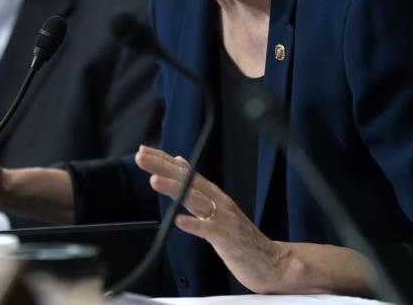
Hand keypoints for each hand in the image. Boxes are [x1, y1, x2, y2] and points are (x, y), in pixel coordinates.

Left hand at [135, 145, 290, 293]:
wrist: (270, 260)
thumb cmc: (239, 235)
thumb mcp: (215, 205)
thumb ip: (196, 185)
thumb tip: (178, 162)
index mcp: (213, 194)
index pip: (185, 171)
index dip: (164, 160)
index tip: (144, 151)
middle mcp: (218, 201)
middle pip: (188, 180)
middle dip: (163, 167)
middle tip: (142, 158)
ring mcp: (223, 219)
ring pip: (196, 200)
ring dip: (175, 189)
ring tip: (155, 181)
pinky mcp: (228, 239)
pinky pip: (209, 230)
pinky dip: (194, 225)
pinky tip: (179, 221)